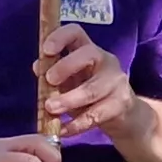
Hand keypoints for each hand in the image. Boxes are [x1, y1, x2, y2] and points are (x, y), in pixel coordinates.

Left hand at [38, 23, 136, 139]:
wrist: (124, 115)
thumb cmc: (91, 93)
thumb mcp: (71, 81)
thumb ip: (54, 73)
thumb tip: (37, 66)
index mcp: (88, 50)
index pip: (76, 32)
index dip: (60, 37)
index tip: (46, 51)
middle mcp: (105, 61)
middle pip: (88, 54)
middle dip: (65, 66)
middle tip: (48, 80)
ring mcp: (116, 82)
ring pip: (91, 89)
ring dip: (68, 100)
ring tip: (50, 109)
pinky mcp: (121, 104)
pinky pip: (95, 115)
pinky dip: (76, 124)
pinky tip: (62, 130)